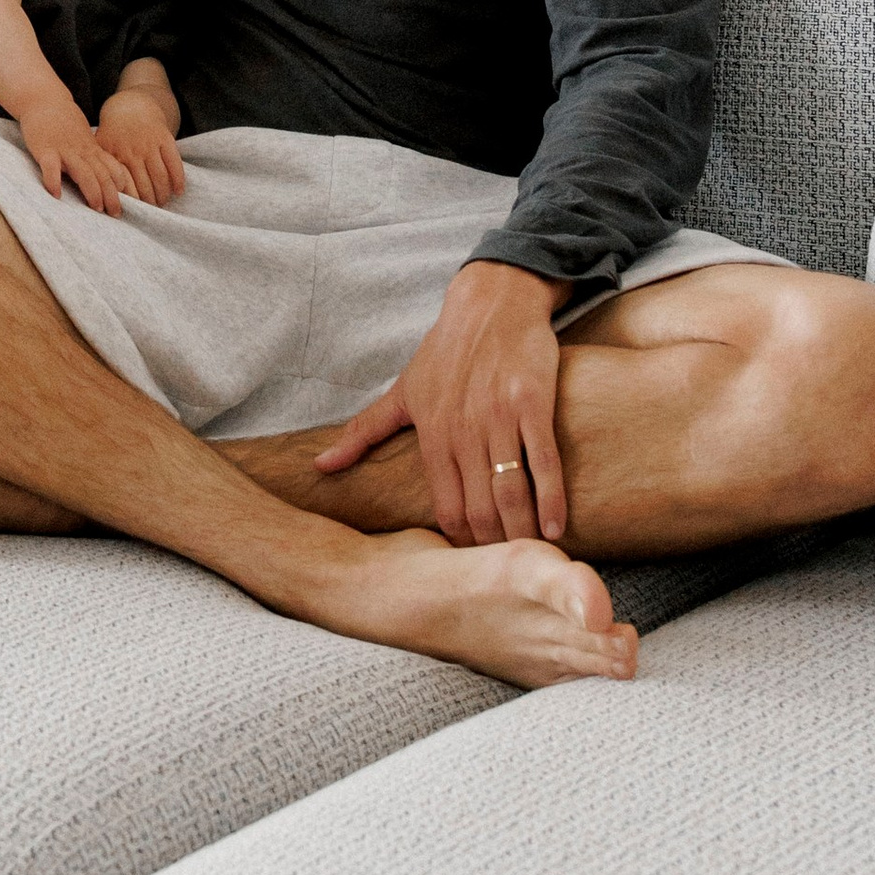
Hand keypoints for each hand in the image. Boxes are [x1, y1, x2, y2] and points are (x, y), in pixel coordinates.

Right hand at [17, 94, 136, 214]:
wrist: (44, 100)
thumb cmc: (64, 123)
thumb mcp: (84, 138)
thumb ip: (93, 155)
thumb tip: (107, 176)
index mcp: (92, 149)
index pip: (112, 169)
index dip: (120, 186)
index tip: (126, 202)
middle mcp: (82, 151)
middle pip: (102, 175)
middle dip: (111, 195)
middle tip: (115, 214)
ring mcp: (64, 150)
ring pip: (83, 172)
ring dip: (92, 191)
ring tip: (96, 208)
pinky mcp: (45, 150)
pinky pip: (50, 167)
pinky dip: (53, 181)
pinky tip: (56, 195)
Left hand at [97, 91, 184, 203]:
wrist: (131, 105)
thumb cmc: (113, 133)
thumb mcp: (100, 147)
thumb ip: (101, 168)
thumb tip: (102, 195)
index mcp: (114, 154)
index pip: (124, 186)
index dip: (132, 202)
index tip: (134, 212)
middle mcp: (132, 150)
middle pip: (144, 185)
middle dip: (149, 203)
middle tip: (151, 212)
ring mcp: (149, 144)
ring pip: (160, 177)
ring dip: (163, 194)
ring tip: (163, 203)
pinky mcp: (165, 137)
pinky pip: (174, 162)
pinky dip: (178, 179)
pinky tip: (178, 191)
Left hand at [314, 260, 572, 546]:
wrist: (491, 302)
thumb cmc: (445, 351)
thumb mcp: (401, 392)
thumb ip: (363, 432)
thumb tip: (319, 466)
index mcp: (430, 431)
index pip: (442, 505)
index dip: (456, 541)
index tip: (469, 566)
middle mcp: (462, 427)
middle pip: (478, 506)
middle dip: (491, 545)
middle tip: (505, 573)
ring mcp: (499, 415)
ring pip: (510, 490)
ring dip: (521, 531)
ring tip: (531, 559)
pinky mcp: (533, 402)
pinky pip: (544, 461)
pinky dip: (551, 499)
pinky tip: (555, 528)